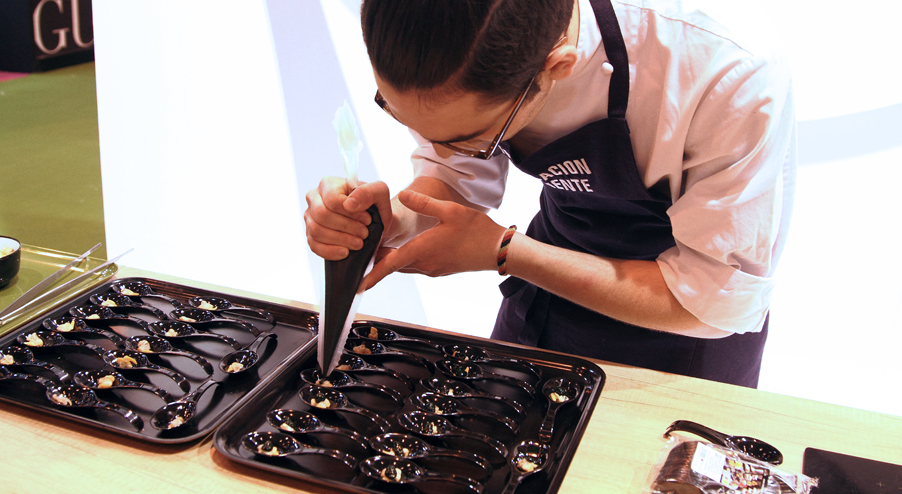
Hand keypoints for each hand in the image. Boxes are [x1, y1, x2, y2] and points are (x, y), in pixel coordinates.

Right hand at [304, 177, 391, 259]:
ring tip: (359, 244)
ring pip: (317, 231)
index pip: (332, 199)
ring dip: (341, 240)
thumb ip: (368, 192)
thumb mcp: (380, 194)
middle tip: (364, 234)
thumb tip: (348, 203)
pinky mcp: (311, 235)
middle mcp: (315, 198)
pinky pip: (314, 246)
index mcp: (328, 184)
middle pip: (322, 215)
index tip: (367, 220)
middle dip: (346, 228)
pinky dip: (331, 251)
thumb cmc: (375, 206)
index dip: (350, 213)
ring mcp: (310, 217)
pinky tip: (345, 252)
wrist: (374, 224)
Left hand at [363, 190, 505, 289]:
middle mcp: (425, 264)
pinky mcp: (440, 269)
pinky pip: (416, 266)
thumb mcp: (449, 210)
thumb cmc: (476, 230)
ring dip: (391, 260)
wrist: (498, 250)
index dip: (372, 275)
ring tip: (378, 249)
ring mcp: (433, 269)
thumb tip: (403, 194)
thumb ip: (424, 203)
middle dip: (377, 261)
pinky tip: (405, 249)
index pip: (390, 265)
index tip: (358, 284)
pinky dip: (405, 260)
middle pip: (394, 265)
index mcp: (423, 250)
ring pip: (404, 266)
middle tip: (362, 251)